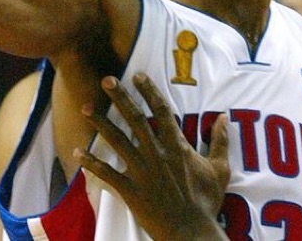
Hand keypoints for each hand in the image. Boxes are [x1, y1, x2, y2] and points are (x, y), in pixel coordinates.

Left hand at [74, 73, 229, 240]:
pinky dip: (92, 164)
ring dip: (101, 123)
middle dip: (121, 97)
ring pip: (117, 141)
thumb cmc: (205, 201)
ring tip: (86, 108)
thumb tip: (225, 117)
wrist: (190, 233)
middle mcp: (156, 153)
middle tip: (107, 80)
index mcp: (176, 146)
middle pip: (135, 119)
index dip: (149, 91)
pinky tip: (77, 154)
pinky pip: (107, 174)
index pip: (161, 110)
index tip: (138, 75)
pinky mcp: (130, 189)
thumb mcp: (219, 169)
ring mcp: (141, 171)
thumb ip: (220, 141)